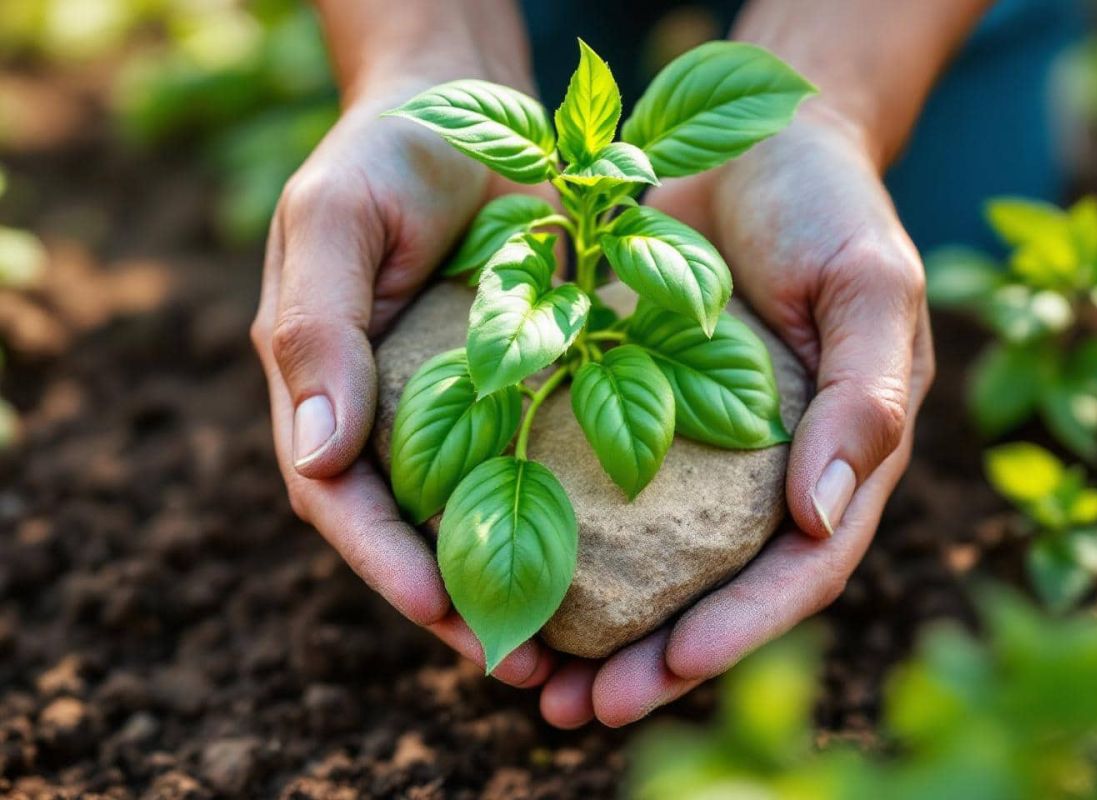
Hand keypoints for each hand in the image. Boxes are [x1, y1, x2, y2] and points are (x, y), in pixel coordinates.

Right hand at [250, 77, 557, 688]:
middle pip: (407, 530)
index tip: (442, 611)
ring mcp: (450, 404)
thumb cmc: (388, 151)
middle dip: (457, 603)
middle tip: (525, 662)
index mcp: (324, 384)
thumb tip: (319, 456)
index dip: (383, 562)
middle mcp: (384, 410)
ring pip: (473, 515)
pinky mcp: (515, 386)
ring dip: (518, 582)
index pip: (336, 498)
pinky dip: (566, 518)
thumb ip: (314, 331)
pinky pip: (536, 464)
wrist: (466, 101)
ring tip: (575, 648)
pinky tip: (614, 561)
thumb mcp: (335, 220)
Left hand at [538, 111, 934, 727]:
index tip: (670, 665)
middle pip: (717, 591)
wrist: (754, 135)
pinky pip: (594, 489)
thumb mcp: (868, 287)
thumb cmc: (828, 206)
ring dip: (596, 628)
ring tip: (533, 683)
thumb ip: (865, 397)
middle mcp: (767, 472)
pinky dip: (554, 539)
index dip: (743, 627)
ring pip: (650, 563)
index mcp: (837, 460)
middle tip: (580, 712)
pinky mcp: (635, 408)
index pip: (800, 569)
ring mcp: (700, 447)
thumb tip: (822, 514)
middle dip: (656, 662)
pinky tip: (496, 569)